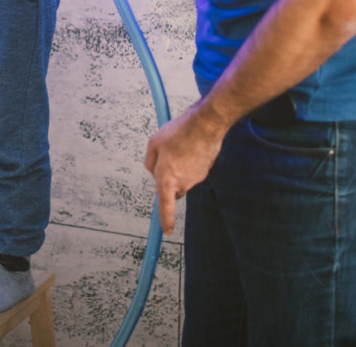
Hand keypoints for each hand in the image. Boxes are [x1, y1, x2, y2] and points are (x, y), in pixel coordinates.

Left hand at [143, 98, 226, 234]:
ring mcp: (196, 178)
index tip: (167, 231)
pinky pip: (192, 171)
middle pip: (172, 190)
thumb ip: (149, 162)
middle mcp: (183, 183)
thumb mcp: (153, 144)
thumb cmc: (178, 133)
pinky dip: (189, 162)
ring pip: (183, 179)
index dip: (166, 220)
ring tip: (178, 147)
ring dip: (178, 168)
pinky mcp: (205, 171)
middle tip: (165, 158)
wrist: (205, 125)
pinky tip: (188, 147)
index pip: (165, 206)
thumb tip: (153, 171)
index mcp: (166, 179)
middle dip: (167, 180)